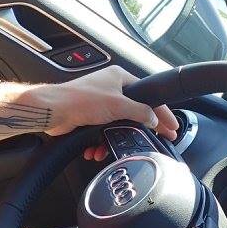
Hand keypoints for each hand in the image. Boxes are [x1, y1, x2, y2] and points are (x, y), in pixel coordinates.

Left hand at [44, 65, 178, 161]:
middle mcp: (110, 88)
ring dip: (112, 139)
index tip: (172, 126)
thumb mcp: (118, 105)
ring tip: (110, 148)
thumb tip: (153, 118)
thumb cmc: (80, 100)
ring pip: (116, 125)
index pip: (148, 96)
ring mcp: (99, 102)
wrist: (54, 111)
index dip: (162, 112)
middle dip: (136, 129)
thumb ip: (140, 112)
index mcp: (119, 78)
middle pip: (133, 112)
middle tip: (153, 140)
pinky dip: (99, 142)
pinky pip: (102, 131)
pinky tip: (96, 149)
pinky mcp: (88, 116)